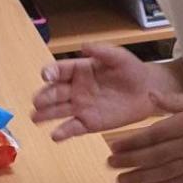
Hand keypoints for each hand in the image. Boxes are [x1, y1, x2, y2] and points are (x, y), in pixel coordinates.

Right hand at [32, 44, 157, 138]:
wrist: (148, 91)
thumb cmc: (131, 70)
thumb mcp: (118, 56)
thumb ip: (101, 51)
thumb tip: (83, 46)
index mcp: (78, 70)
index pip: (60, 71)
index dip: (51, 72)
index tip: (46, 75)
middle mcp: (75, 89)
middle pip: (55, 93)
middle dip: (44, 97)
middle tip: (37, 102)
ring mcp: (81, 107)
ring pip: (59, 111)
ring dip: (46, 115)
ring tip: (35, 118)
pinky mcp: (89, 123)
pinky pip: (73, 128)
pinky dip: (63, 132)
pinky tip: (55, 136)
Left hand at [108, 91, 182, 182]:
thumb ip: (172, 101)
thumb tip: (149, 95)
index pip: (153, 134)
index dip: (131, 142)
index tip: (113, 146)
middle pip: (154, 155)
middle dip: (130, 161)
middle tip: (110, 164)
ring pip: (163, 172)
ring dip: (140, 177)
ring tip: (121, 181)